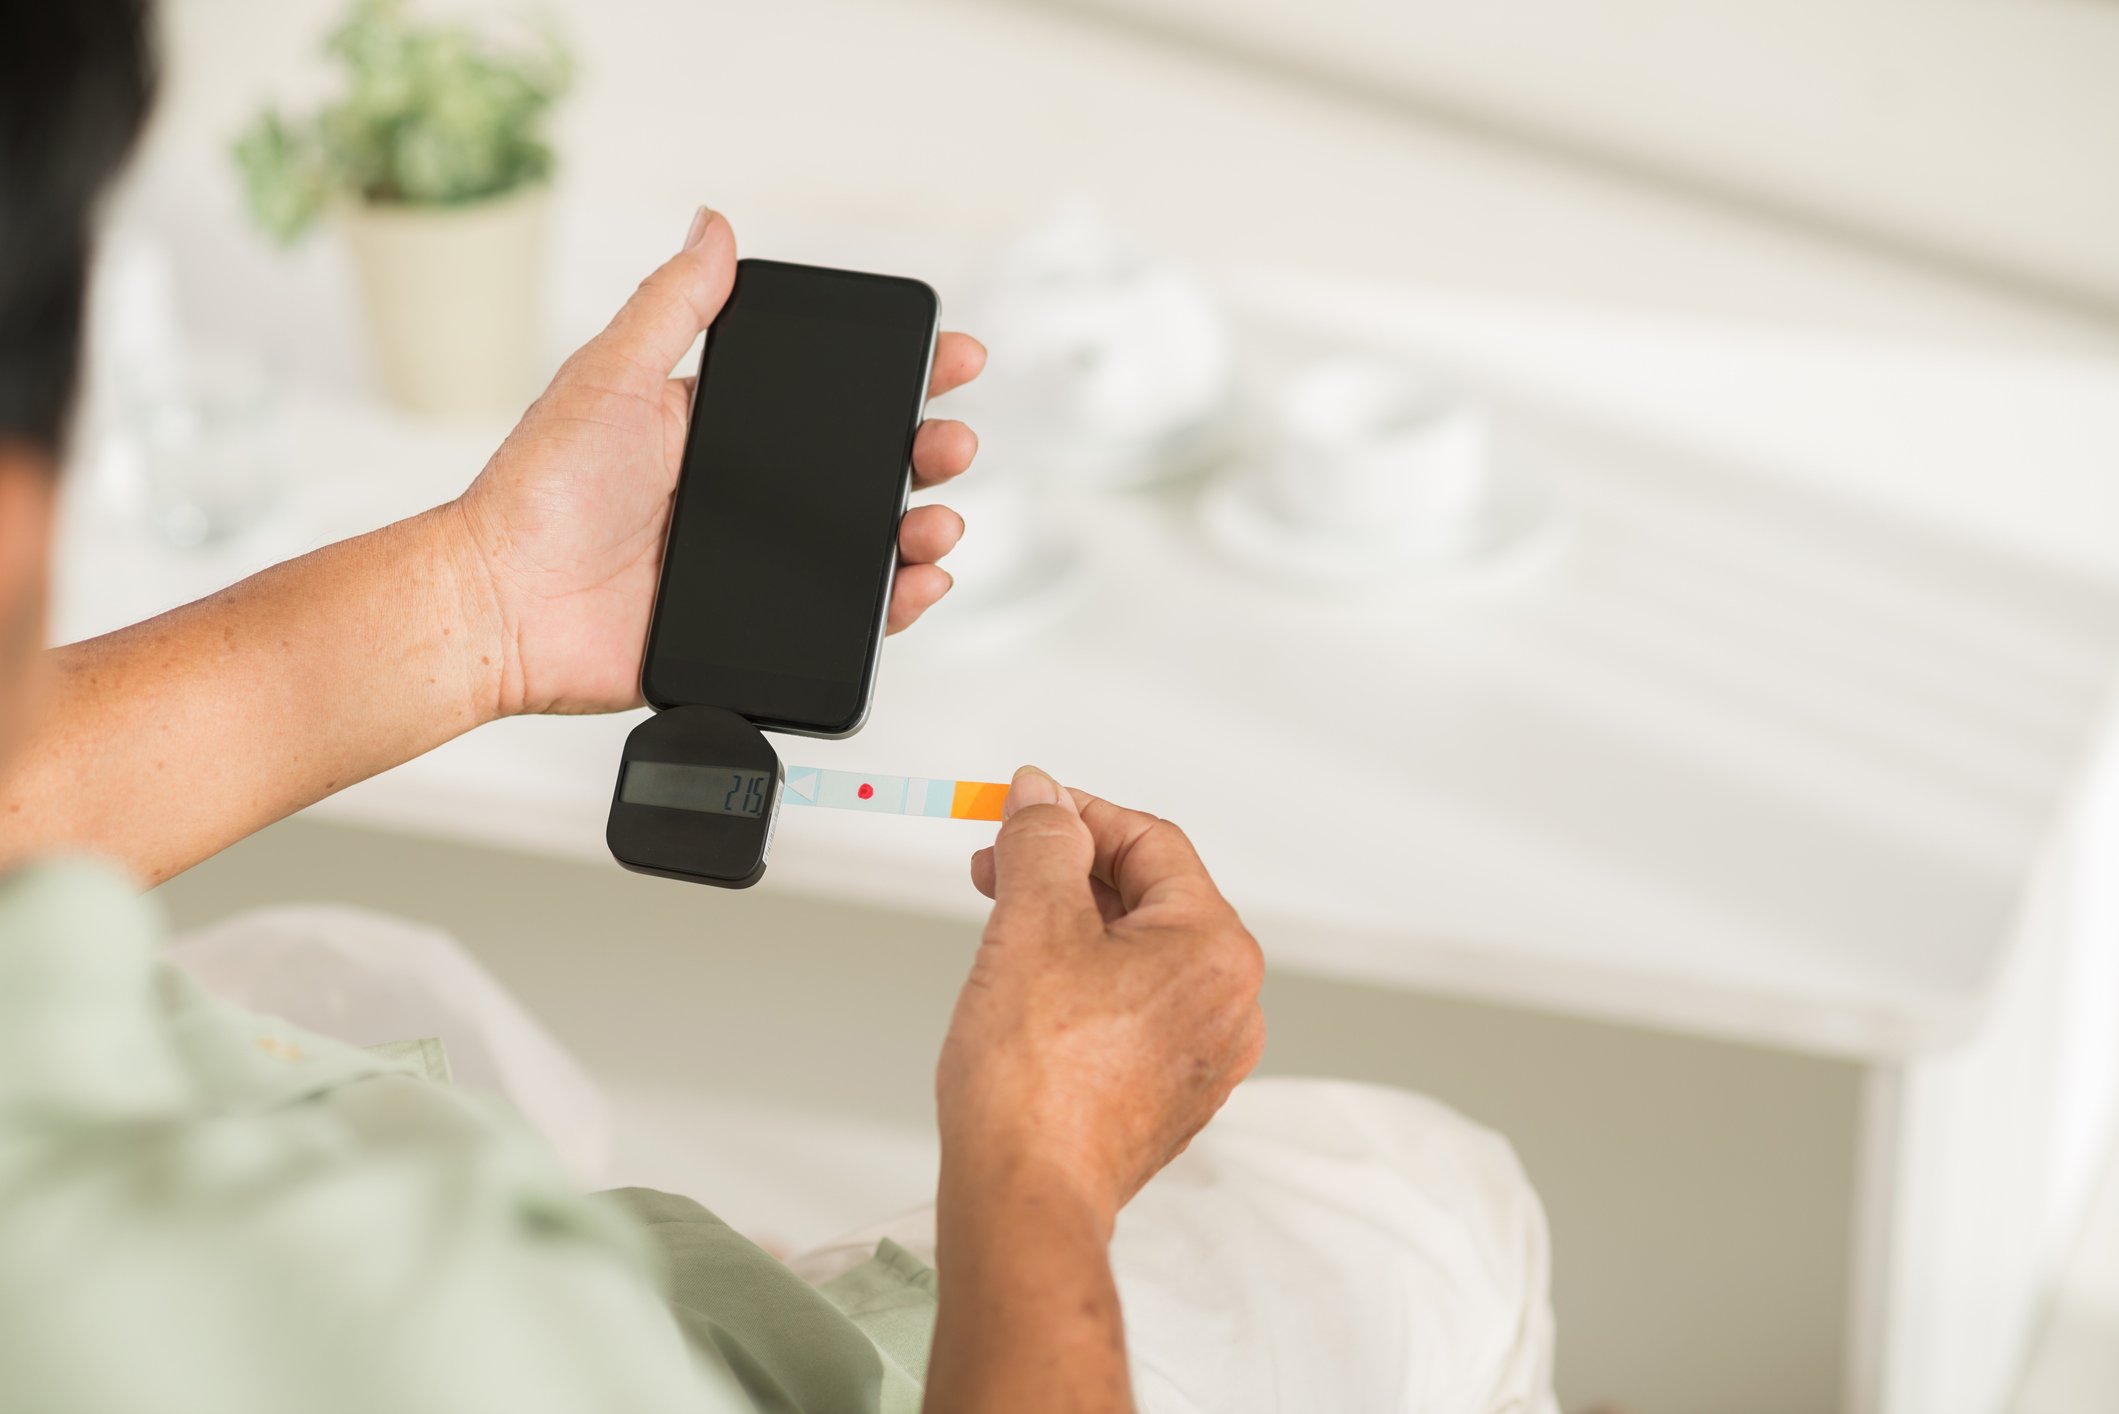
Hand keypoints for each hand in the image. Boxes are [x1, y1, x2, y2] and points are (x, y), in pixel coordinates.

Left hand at [450, 207, 984, 716]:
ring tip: (937, 519)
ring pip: (869, 543)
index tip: (947, 358)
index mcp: (723, 431)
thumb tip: (714, 225)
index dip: (899, 378)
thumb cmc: (539, 492)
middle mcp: (750, 497)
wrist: (504, 606)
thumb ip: (672, 305)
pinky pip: (848, 618)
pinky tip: (918, 580)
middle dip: (927, 451)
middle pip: (868, 469)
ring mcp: (760, 566)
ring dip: (922, 527)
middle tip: (950, 441)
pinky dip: (897, 603)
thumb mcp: (610, 376)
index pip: (832, 397)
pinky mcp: (761, 631)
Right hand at [939, 768, 1266, 1223]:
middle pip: (1148, 897)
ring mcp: (1202, 1055)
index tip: (1022, 812)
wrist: (1026, 1197)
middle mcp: (1228, 1002)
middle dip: (1066, 873)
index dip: (1077, 815)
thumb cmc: (1036, 1083)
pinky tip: (1027, 995)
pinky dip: (1081, 984)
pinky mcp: (1168, 1095)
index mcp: (1216, 948)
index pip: (1151, 842)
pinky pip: (1131, 1010)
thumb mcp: (1032, 923)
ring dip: (1070, 927)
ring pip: (1136, 955)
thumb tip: (1043, 796)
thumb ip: (1042, 841)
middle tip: (998, 870)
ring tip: (1004, 932)